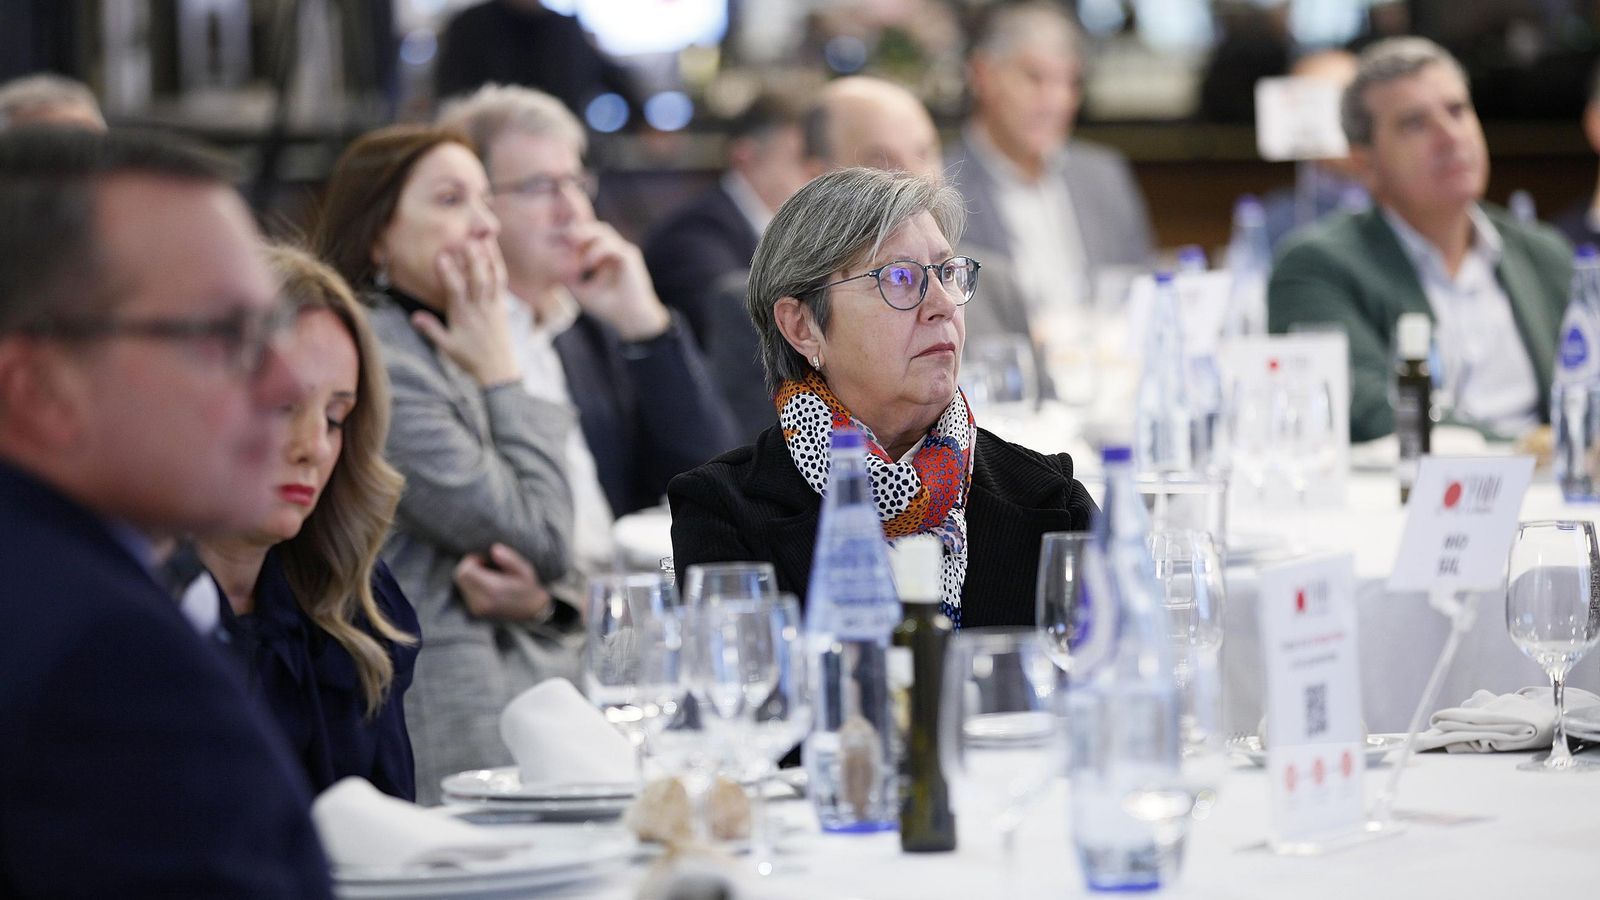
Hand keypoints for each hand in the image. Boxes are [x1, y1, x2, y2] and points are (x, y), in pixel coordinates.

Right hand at [410, 242, 521, 386]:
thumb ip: (431, 330)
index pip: (454, 291)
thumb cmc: (469, 359)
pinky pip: (500, 283)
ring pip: (492, 278)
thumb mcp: (447, 347)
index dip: (447, 273)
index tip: (439, 256)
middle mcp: (479, 308)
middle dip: (473, 259)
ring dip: (489, 258)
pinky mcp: (502, 306)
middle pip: (477, 280)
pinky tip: (493, 252)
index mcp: (463, 316)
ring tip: (484, 238)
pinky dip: (497, 266)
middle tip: (466, 239)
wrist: (498, 370)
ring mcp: (493, 306)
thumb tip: (414, 317)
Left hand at [454, 543, 553, 621]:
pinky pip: (466, 592)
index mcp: (494, 589)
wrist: (532, 611)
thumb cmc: (528, 587)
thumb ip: (510, 559)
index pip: (466, 570)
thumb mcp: (525, 570)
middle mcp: (482, 602)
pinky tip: (487, 585)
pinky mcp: (476, 612)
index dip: (473, 559)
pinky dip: (472, 585)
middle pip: (460, 577)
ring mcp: (478, 609)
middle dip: (470, 567)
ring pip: (462, 584)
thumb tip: (494, 549)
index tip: (485, 558)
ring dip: (471, 576)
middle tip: (486, 565)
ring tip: (488, 575)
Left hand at [564, 222, 670, 341]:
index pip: (587, 236)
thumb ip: (569, 278)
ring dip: (586, 236)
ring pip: (603, 232)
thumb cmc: (608, 306)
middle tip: (561, 235)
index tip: (556, 240)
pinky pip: (611, 246)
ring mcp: (623, 251)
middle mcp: (615, 250)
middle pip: (595, 228)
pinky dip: (597, 251)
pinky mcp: (630, 256)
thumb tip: (549, 268)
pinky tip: (587, 263)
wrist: (631, 318)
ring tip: (571, 243)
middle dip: (578, 229)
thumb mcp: (581, 291)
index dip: (573, 235)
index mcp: (604, 256)